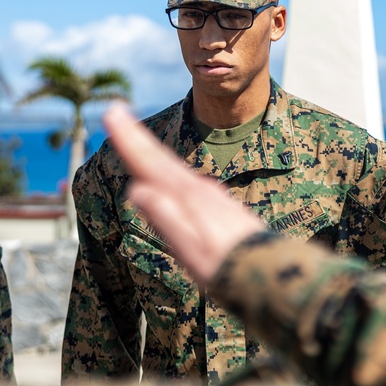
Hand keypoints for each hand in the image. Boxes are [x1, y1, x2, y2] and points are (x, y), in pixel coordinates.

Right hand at [103, 103, 265, 282]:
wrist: (272, 274)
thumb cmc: (227, 268)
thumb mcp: (191, 250)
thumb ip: (166, 218)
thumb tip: (137, 189)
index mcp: (188, 197)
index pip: (150, 163)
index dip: (129, 139)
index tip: (112, 111)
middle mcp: (201, 190)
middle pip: (161, 159)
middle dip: (137, 137)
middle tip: (116, 111)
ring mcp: (214, 196)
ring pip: (175, 169)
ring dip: (153, 151)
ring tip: (134, 137)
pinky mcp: (222, 207)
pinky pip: (189, 181)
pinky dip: (172, 171)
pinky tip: (170, 175)